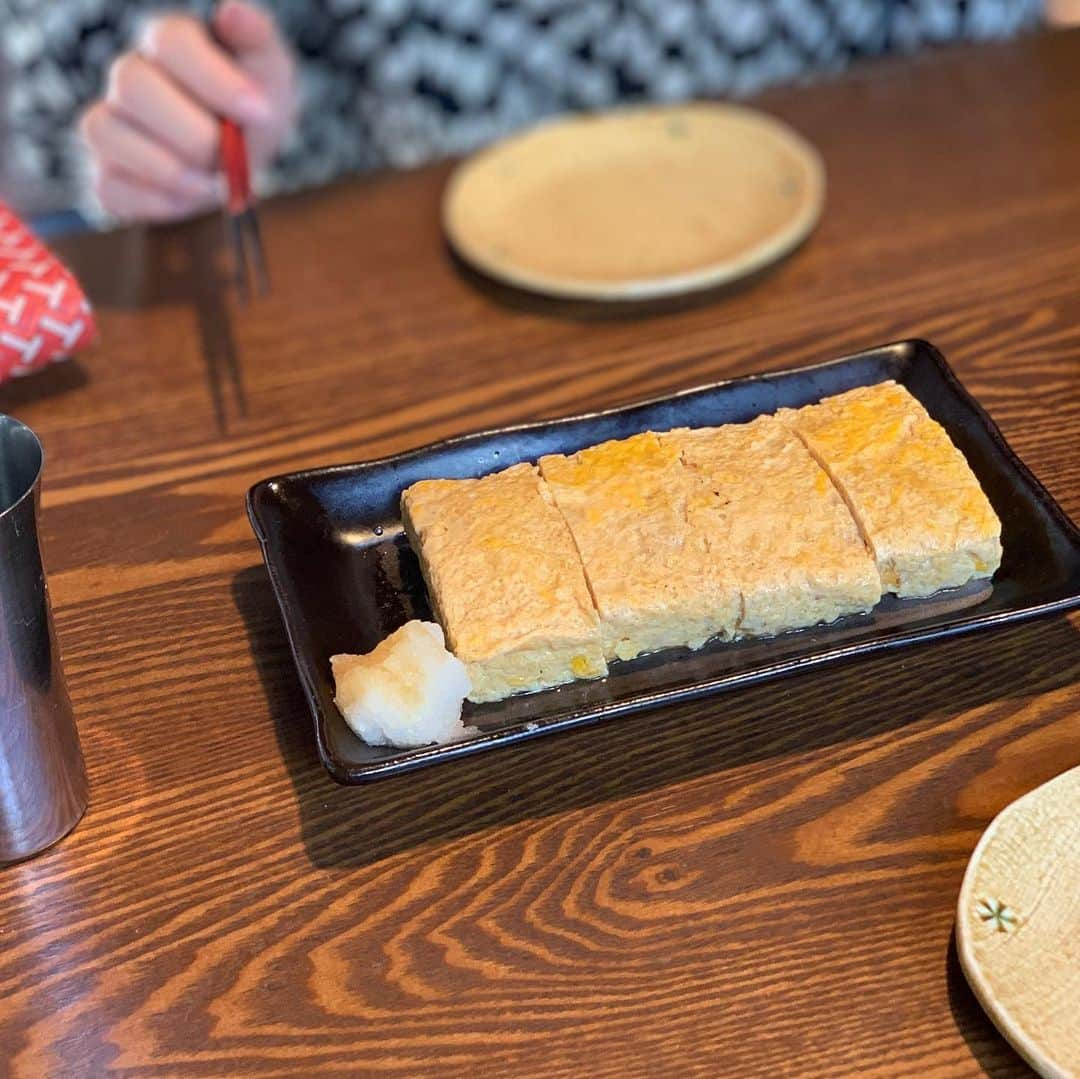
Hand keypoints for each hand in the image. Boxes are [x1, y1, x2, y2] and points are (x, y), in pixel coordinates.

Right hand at [79, 1, 295, 222]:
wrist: (244, 161)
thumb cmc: (254, 111)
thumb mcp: (270, 72)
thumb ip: (257, 39)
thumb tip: (232, 12)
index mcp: (169, 44)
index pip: (170, 40)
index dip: (216, 79)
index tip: (262, 111)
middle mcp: (129, 77)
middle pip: (131, 84)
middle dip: (194, 133)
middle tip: (230, 157)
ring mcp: (112, 125)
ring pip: (105, 131)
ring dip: (172, 169)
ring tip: (214, 182)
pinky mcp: (109, 176)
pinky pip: (109, 188)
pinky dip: (156, 202)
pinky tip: (191, 198)